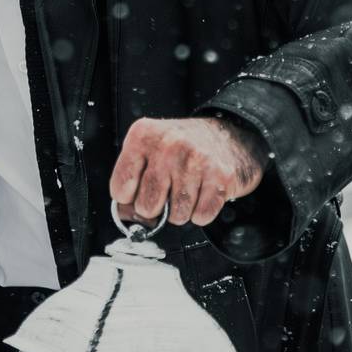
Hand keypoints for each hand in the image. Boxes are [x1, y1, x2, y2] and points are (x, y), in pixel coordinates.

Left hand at [110, 115, 268, 227]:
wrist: (230, 136)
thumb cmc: (184, 148)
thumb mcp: (149, 151)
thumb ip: (130, 180)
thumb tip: (125, 215)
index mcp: (144, 135)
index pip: (121, 189)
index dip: (130, 196)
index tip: (140, 188)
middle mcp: (169, 144)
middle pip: (146, 206)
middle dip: (156, 207)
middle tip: (168, 191)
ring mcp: (197, 160)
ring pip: (176, 215)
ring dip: (181, 211)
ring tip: (188, 189)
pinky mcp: (221, 176)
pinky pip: (201, 216)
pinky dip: (202, 212)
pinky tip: (203, 193)